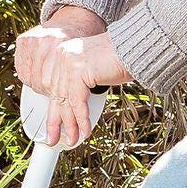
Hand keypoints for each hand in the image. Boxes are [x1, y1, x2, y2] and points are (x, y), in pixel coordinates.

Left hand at [15, 8, 128, 147]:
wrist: (134, 48)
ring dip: (70, 125)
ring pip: (65, 101)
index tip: (54, 126)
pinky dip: (82, 119)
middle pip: (55, 96)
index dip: (53, 111)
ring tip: (72, 139)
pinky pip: (77, 102)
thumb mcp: (91, 72)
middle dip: (55, 122)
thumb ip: (78, 85)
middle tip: (53, 138)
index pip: (52, 89)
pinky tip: (85, 131)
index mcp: (61, 55)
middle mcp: (61, 56)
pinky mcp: (78, 70)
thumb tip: (70, 111)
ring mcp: (68, 62)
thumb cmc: (118, 60)